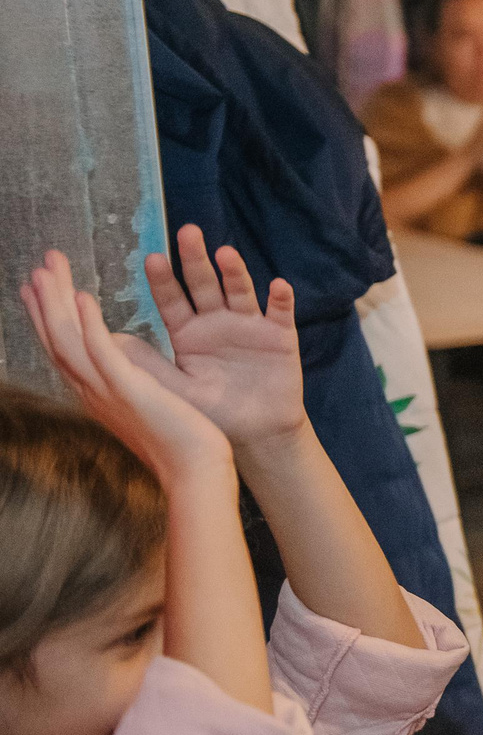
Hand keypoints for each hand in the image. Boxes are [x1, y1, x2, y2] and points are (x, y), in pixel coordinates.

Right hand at [20, 251, 232, 483]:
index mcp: (95, 392)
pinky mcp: (129, 390)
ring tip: (49, 269)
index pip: (63, 347)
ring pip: (70, 339)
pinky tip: (83, 297)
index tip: (36, 287)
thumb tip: (118, 360)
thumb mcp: (141, 403)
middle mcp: (92, 390)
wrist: (194, 470)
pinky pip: (103, 353)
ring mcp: (106, 391)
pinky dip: (90, 325)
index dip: (47, 316)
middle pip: (57, 338)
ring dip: (57, 302)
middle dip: (45, 300)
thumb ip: (124, 380)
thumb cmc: (176, 438)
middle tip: (40, 264)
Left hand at [140, 226, 305, 454]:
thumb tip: (103, 340)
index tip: (151, 258)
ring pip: (241, 291)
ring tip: (226, 254)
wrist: (258, 434)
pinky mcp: (280, 336)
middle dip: (196, 259)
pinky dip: (281, 299)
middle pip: (205, 284)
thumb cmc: (212, 413)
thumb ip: (147, 365)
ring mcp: (249, 326)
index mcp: (187, 332)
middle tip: (188, 232)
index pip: (171, 299)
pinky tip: (277, 286)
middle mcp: (217, 321)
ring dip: (235, 272)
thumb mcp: (174, 391)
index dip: (163, 279)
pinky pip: (281, 313)